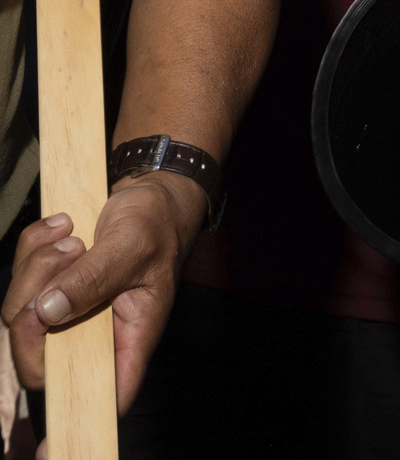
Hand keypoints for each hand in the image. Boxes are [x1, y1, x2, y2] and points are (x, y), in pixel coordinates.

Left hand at [5, 171, 205, 424]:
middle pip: (38, 356)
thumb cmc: (156, 221)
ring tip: (72, 234)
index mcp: (127, 338)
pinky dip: (32, 249)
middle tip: (66, 256)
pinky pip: (17, 283)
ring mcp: (64, 315)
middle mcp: (90, 335)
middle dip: (36, 302)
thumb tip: (48, 312)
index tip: (49, 452)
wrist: (149, 191)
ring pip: (20, 316)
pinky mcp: (46, 291)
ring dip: (37, 266)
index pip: (103, 395)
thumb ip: (93, 279)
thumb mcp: (132, 245)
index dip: (77, 423)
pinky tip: (62, 227)